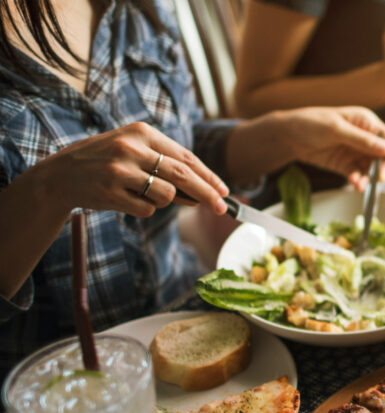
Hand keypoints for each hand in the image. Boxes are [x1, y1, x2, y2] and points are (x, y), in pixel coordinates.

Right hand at [40, 121, 227, 217]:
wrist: (60, 174)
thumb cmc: (106, 163)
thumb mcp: (134, 152)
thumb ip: (166, 166)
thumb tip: (204, 193)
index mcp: (141, 132)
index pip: (186, 156)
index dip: (208, 176)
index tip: (224, 191)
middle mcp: (131, 147)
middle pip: (183, 175)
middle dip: (207, 194)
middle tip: (223, 208)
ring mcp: (120, 169)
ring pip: (166, 195)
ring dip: (163, 201)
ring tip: (139, 192)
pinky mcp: (111, 191)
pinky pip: (146, 209)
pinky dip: (143, 209)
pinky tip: (124, 199)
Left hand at [279, 107, 384, 189]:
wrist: (288, 135)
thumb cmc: (311, 123)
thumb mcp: (337, 129)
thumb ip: (363, 141)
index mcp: (367, 123)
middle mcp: (365, 138)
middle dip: (383, 170)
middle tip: (377, 180)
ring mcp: (356, 152)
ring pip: (372, 169)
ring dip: (369, 179)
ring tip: (359, 185)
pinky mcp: (346, 165)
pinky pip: (358, 175)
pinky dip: (358, 181)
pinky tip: (354, 184)